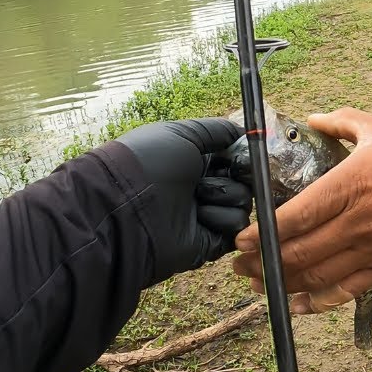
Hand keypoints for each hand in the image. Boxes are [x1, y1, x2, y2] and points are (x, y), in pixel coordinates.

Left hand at [114, 118, 252, 279]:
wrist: (126, 209)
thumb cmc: (149, 164)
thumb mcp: (182, 134)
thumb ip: (217, 131)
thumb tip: (243, 134)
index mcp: (195, 161)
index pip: (235, 158)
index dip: (243, 156)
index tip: (240, 156)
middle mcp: (203, 187)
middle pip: (245, 181)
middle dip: (237, 176)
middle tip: (214, 175)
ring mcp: (207, 214)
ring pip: (244, 202)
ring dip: (225, 195)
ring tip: (197, 197)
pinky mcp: (210, 240)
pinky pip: (236, 228)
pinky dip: (224, 219)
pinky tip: (202, 216)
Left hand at [230, 109, 371, 312]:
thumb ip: (343, 122)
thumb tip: (313, 118)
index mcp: (351, 184)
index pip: (295, 216)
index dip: (262, 233)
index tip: (240, 240)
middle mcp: (357, 222)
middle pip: (298, 252)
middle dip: (262, 264)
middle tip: (239, 266)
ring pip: (317, 276)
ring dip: (283, 284)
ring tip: (258, 284)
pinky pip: (345, 290)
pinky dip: (317, 302)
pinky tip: (297, 305)